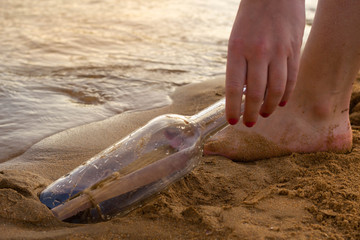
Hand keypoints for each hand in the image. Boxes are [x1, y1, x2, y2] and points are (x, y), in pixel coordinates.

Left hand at [225, 0, 304, 125]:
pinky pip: (291, 78)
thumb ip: (239, 66)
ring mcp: (279, 51)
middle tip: (249, 123)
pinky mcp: (294, 50)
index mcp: (237, 50)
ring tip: (264, 115)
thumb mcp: (235, 41)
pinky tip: (280, 103)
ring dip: (269, 107)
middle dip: (252, 113)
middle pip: (256, 93)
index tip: (233, 121)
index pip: (233, 87)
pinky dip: (286, 94)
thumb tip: (241, 94)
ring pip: (276, 89)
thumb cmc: (249, 20)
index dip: (233, 108)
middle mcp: (258, 52)